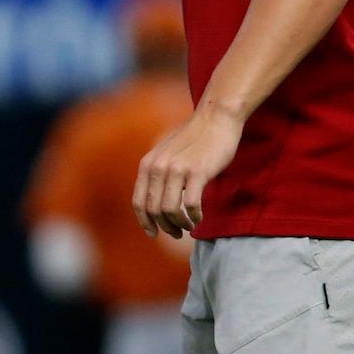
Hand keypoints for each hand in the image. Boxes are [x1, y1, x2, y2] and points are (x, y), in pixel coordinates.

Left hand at [132, 102, 242, 237]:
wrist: (215, 119)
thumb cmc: (193, 140)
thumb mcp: (165, 155)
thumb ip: (158, 174)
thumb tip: (156, 203)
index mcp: (147, 165)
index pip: (138, 202)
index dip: (144, 221)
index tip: (153, 234)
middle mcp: (158, 167)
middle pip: (153, 209)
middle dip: (164, 227)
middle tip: (176, 234)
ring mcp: (177, 169)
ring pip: (170, 210)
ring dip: (179, 224)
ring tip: (188, 227)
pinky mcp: (197, 172)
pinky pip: (190, 204)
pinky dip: (193, 216)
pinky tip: (198, 217)